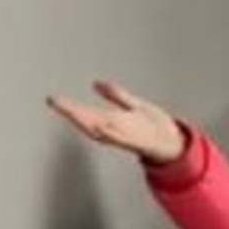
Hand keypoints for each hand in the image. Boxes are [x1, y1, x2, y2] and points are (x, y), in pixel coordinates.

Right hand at [47, 81, 184, 163]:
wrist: (174, 143)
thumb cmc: (154, 127)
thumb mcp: (135, 105)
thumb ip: (117, 96)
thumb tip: (98, 84)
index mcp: (113, 122)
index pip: (87, 114)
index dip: (69, 107)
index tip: (53, 98)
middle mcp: (117, 130)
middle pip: (91, 121)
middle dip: (73, 112)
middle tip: (56, 103)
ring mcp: (128, 136)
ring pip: (103, 129)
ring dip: (88, 121)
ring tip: (73, 112)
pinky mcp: (143, 141)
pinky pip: (125, 138)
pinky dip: (112, 134)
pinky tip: (101, 127)